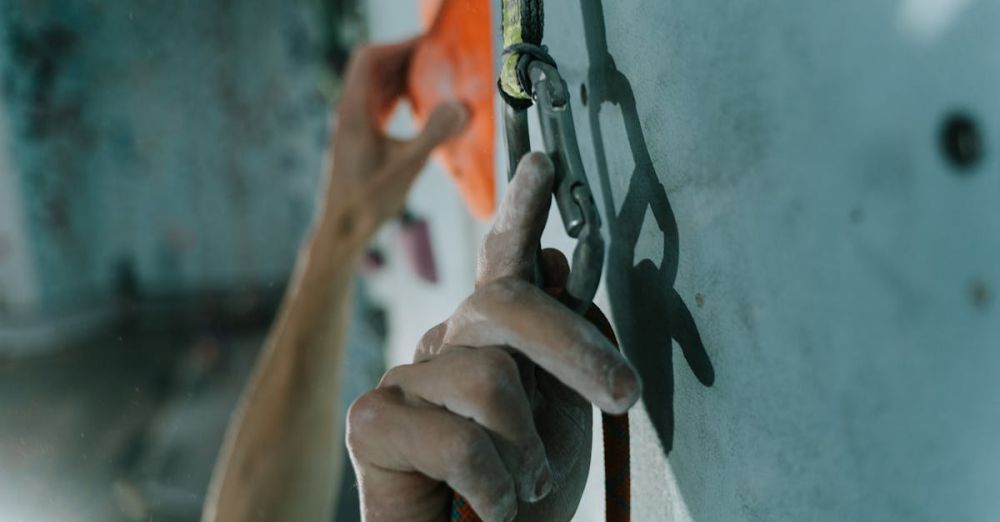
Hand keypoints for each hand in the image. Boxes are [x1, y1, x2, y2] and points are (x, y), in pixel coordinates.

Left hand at [315, 38, 468, 253]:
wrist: (341, 229)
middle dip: (404, 57)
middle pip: (373, 68)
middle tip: (437, 59)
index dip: (397, 46)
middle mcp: (349, 112)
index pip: (369, 58)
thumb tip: (463, 107)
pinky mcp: (358, 138)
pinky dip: (398, 96)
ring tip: (432, 77)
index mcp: (354, 111)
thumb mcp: (407, 167)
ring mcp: (352, 124)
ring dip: (401, 76)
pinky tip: (418, 105)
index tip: (427, 45)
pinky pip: (378, 104)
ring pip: (375, 86)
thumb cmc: (367, 202)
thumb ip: (434, 135)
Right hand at [346, 153, 641, 520]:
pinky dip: (494, 487)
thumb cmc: (522, 494)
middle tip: (622, 394)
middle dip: (574, 349)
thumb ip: (558, 345)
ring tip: (522, 487)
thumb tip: (553, 259)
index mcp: (489, 340)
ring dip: (528, 450)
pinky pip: (458, 439)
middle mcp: (442, 343)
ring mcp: (403, 378)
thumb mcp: (559, 417)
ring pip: (489, 377)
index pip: (502, 264)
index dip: (521, 210)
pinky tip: (489, 506)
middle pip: (504, 304)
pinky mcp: (371, 421)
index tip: (545, 162)